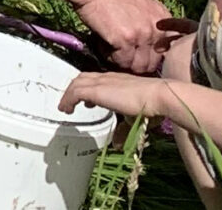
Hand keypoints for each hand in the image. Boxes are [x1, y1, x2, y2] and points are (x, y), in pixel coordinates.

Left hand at [58, 69, 174, 122]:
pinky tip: (66, 109)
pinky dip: (68, 99)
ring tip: (65, 107)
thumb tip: (117, 144)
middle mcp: (107, 79)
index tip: (87, 102)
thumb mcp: (134, 119)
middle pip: (84, 78)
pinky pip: (75, 92)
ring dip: (69, 95)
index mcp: (117, 81)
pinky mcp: (96, 90)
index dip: (89, 88)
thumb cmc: (151, 106)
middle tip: (72, 103)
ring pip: (77, 83)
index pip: (97, 80)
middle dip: (75, 89)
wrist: (156, 96)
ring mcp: (101, 83)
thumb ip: (123, 129)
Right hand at [75, 0, 177, 73]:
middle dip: (134, 61)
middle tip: (118, 51)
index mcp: (162, 18)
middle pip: (151, 63)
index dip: (147, 56)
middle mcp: (156, 28)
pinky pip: (120, 62)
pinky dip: (108, 56)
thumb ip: (147, 22)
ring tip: (109, 45)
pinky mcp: (125, 41)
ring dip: (121, 60)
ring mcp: (143, 35)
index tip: (134, 53)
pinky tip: (102, 41)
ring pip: (137, 67)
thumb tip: (145, 46)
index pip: (164, 52)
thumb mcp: (138, 2)